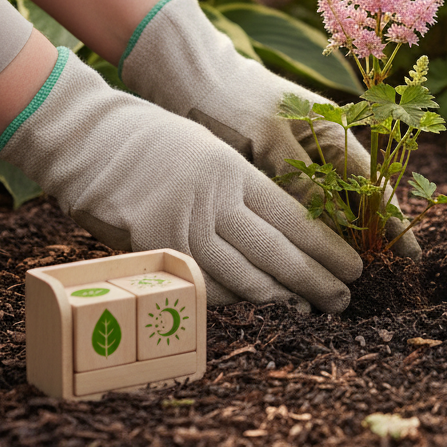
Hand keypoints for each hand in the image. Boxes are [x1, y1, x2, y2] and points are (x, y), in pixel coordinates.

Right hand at [0, 49, 362, 310]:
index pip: (293, 218)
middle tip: (345, 299)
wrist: (92, 138)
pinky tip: (257, 305)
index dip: (326, 247)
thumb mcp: (212, 151)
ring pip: (242, 275)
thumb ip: (244, 189)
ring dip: (279, 298)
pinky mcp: (153, 250)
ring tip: (308, 308)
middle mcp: (214, 202)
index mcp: (235, 172)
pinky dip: (233, 299)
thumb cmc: (158, 140)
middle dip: (315, 279)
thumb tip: (284, 229)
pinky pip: (202, 285)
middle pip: (276, 251)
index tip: (353, 265)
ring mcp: (182, 228)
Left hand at [120, 0, 420, 257]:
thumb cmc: (233, 102)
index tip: (410, 257)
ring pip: (331, 209)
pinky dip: (308, 232)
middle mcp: (325, 148)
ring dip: (337, 243)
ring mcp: (303, 160)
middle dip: (369, 241)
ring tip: (344, 282)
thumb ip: (299, 182)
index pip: (375, 184)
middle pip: (358, 201)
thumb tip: (326, 231)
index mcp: (335, 132)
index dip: (394, 222)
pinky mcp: (278, 171)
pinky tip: (305, 260)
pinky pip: (303, 207)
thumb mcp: (268, 141)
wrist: (194, 78)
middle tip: (378, 282)